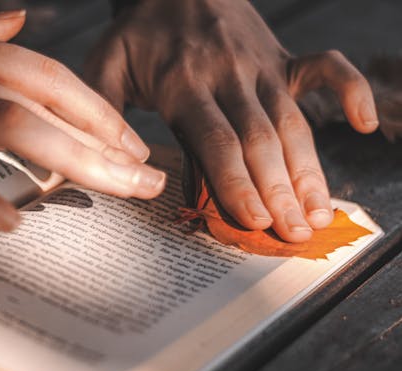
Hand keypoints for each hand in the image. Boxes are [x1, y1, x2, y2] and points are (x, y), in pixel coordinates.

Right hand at [0, 0, 165, 231]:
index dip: (101, 111)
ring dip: (70, 163)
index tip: (135, 143)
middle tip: (149, 177)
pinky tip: (15, 221)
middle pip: (50, 106)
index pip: (52, 77)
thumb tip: (19, 21)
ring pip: (13, 131)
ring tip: (113, 193)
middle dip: (108, 143)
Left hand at [86, 0, 377, 241]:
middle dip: (279, 192)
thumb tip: (118, 166)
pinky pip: (326, 68)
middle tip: (295, 234)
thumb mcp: (107, 67)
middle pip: (260, 141)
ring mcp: (262, 67)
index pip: (216, 142)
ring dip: (309, 170)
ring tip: (320, 214)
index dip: (237, 183)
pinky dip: (351, 90)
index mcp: (184, 85)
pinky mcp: (282, 59)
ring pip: (292, 122)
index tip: (255, 220)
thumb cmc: (139, 35)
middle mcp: (229, 77)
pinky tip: (365, 124)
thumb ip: (106, 115)